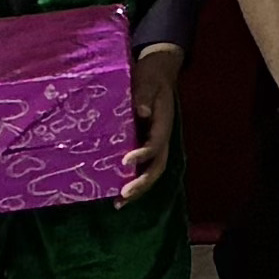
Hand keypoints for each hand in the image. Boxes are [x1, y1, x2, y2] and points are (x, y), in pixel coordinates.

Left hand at [118, 43, 183, 201]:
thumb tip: (143, 111)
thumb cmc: (151, 78)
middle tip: (123, 194)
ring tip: (118, 203)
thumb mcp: (148, 81)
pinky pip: (141, 168)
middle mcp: (161, 139)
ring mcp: (154, 144)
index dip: (143, 154)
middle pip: (156, 167)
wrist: (158, 74)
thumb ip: (145, 94)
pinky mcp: (144, 146)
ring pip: (150, 172)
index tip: (125, 161)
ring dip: (137, 189)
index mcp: (163, 125)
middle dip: (142, 183)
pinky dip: (131, 182)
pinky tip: (114, 194)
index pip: (156, 144)